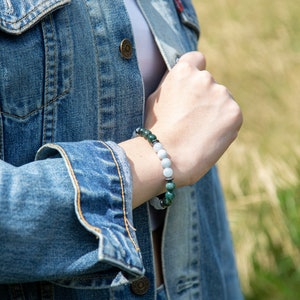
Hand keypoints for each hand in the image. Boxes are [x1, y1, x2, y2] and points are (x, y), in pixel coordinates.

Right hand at [145, 51, 242, 186]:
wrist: (167, 157)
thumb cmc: (156, 130)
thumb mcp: (156, 98)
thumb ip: (172, 82)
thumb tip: (183, 74)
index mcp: (183, 70)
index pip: (197, 59)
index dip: (194, 73)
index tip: (192, 87)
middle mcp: (205, 77)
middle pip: (209, 83)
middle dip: (204, 97)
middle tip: (192, 119)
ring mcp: (221, 94)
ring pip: (222, 100)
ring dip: (215, 111)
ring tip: (199, 132)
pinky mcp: (234, 113)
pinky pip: (231, 115)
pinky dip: (224, 125)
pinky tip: (209, 137)